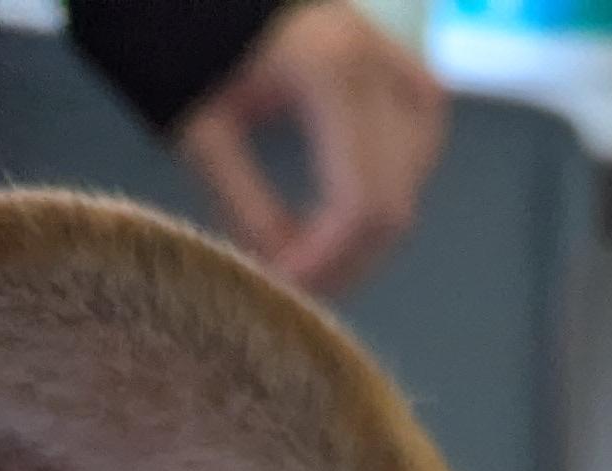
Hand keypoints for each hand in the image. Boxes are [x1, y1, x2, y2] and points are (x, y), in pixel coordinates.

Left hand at [177, 3, 450, 299]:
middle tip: (292, 281)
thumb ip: (247, 209)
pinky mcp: (411, 81)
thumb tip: (287, 279)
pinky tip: (330, 212)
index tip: (286, 288)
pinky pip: (413, 166)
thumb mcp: (204, 127)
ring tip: (302, 247)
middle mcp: (384, 71)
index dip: (328, 263)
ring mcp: (407, 73)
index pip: (361, 206)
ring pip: (406, 194)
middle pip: (392, 210)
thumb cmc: (198, 41)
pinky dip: (375, 200)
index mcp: (334, 73)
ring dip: (360, 237)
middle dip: (344, 260)